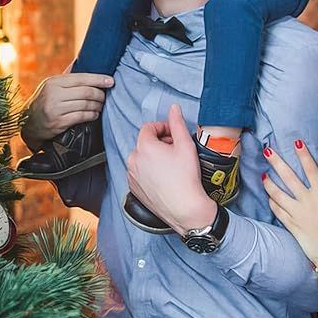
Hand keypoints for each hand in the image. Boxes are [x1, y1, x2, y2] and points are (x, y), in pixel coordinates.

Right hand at [20, 72, 112, 148]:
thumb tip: (82, 59)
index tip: (111, 81)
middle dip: (100, 94)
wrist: (28, 122)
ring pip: (85, 105)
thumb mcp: (50, 85)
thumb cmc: (44, 100)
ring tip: (101, 105)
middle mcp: (54, 94)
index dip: (98, 79)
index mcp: (54, 82)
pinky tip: (94, 114)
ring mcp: (55, 109)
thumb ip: (66, 76)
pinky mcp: (58, 122)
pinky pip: (81, 117)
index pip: (81, 78)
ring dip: (97, 105)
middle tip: (105, 96)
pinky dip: (91, 115)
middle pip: (86, 92)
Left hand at [126, 104, 216, 233]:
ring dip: (153, 157)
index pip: (149, 127)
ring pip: (141, 158)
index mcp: (144, 146)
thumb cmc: (186, 178)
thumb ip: (177, 123)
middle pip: (145, 142)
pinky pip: (139, 173)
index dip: (163, 127)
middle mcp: (133, 159)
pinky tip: (164, 177)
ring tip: (171, 165)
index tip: (173, 134)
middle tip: (175, 149)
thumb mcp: (185, 145)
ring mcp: (131, 175)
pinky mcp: (133, 188)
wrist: (185, 209)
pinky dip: (148, 171)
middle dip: (159, 142)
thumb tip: (173, 108)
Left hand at [262, 141, 317, 276]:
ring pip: (277, 193)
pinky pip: (276, 209)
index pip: (312, 170)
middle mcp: (308, 201)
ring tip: (263, 174)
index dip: (304, 155)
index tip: (297, 142)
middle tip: (267, 151)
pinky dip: (271, 201)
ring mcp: (297, 213)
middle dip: (277, 162)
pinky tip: (269, 196)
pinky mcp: (290, 224)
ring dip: (268, 182)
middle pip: (289, 177)